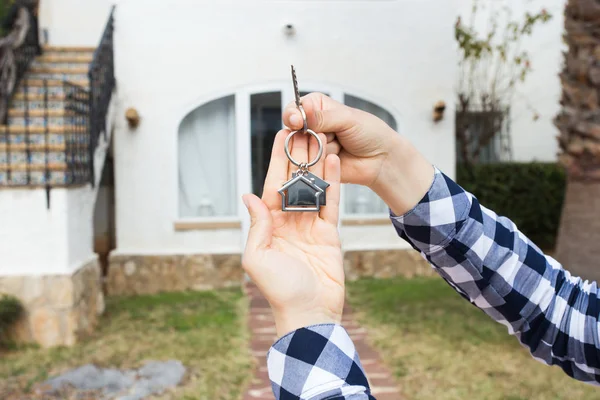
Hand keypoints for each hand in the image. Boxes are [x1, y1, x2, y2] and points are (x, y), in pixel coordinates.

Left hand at [242, 129, 343, 336]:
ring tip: (321, 138)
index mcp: (269, 225)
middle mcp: (288, 221)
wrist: (310, 313)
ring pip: (314, 188)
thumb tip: (249, 196)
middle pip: (294, 182)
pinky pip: (331, 203)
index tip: (281, 136)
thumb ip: (257, 225)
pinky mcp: (329, 232)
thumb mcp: (257, 258)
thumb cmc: (279, 290)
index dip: (276, 161)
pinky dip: (333, 183)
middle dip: (298, 156)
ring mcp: (310, 225)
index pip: (272, 186)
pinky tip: (333, 162)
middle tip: (304, 129)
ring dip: (316, 164)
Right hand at [283, 93, 434, 214]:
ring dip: (320, 149)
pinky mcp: (316, 165)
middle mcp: (312, 126)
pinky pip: (309, 164)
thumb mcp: (347, 119)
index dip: (293, 116)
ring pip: (303, 149)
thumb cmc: (370, 133)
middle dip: (310, 135)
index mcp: (318, 108)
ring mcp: (313, 146)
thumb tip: (298, 114)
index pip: (294, 109)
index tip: (297, 122)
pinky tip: (337, 158)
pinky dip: (321, 162)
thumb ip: (321, 117)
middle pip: (294, 131)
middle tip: (327, 136)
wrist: (381, 159)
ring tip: (339, 147)